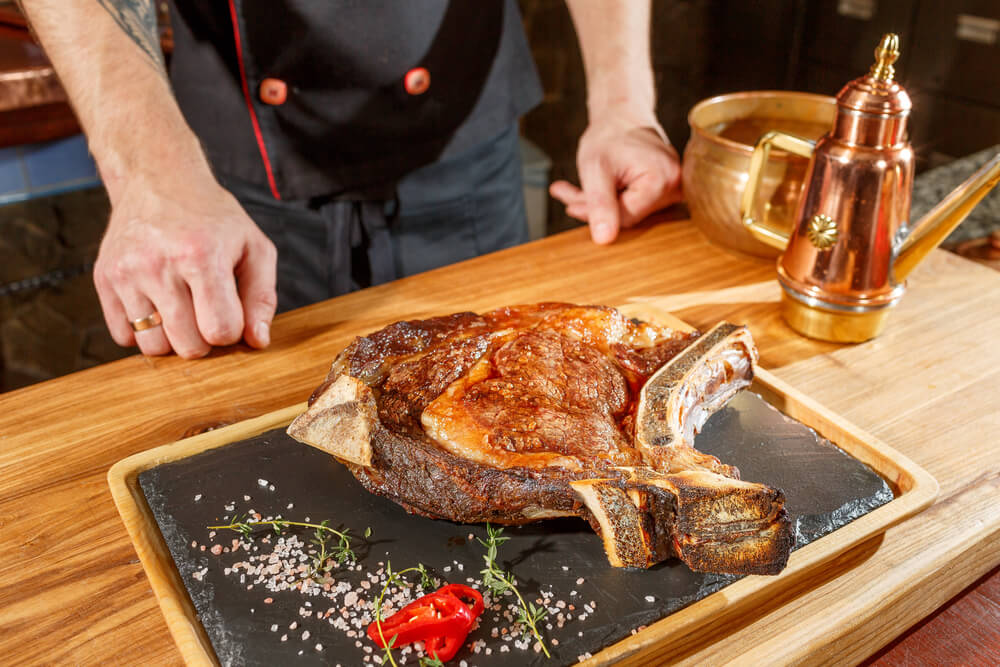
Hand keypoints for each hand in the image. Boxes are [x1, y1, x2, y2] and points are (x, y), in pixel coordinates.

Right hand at [93, 172, 276, 358]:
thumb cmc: (213, 219)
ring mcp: (125, 273)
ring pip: (154, 348)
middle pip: (188, 346)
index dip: (232, 330)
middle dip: (205, 339)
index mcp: (201, 255)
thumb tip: (257, 342)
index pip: (221, 330)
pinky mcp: (103, 279)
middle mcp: (158, 265)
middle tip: (207, 311)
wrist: (159, 180)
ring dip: (173, 339)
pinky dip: (143, 331)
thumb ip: (262, 297)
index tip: (230, 312)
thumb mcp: (254, 247)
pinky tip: (157, 305)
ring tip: (182, 309)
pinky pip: (123, 336)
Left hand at [550, 116, 681, 244]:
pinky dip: (611, 197)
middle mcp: (676, 186)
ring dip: (600, 203)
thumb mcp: (595, 170)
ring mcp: (674, 187)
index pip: (627, 217)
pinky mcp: (667, 188)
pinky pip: (635, 203)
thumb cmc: (608, 135)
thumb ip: (600, 205)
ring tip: (574, 189)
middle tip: (565, 193)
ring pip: (629, 210)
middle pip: (629, 215)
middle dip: (595, 207)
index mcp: (662, 180)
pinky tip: (592, 188)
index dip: (595, 214)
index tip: (570, 203)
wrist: (622, 113)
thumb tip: (604, 240)